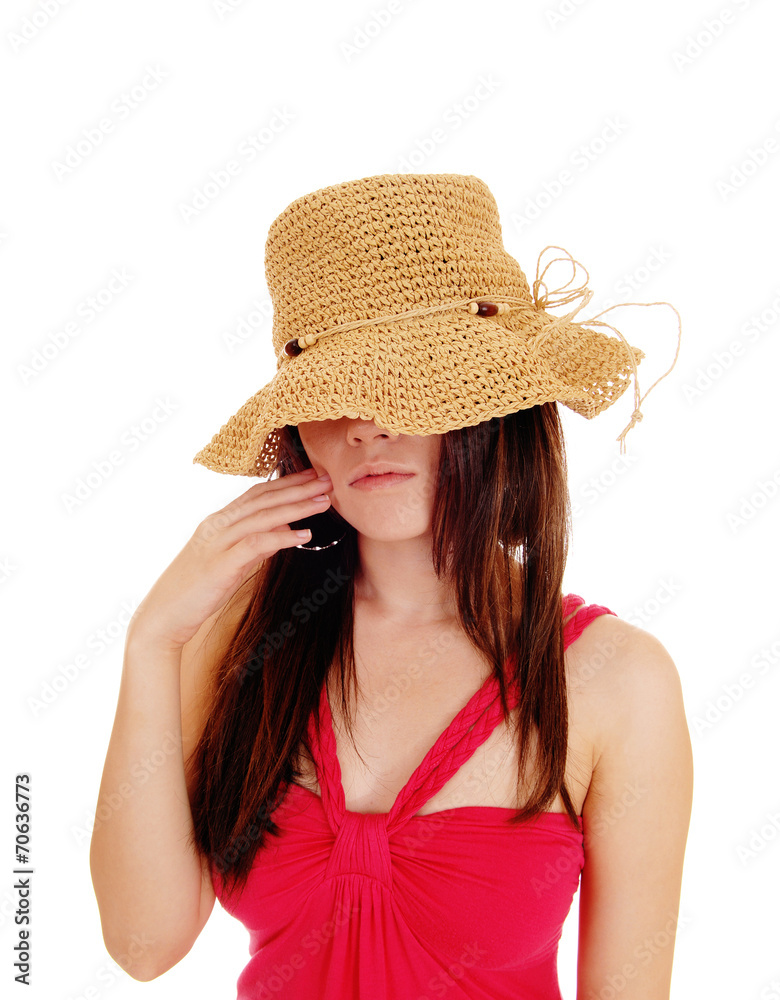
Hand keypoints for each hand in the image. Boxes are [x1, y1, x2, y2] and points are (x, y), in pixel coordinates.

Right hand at [127, 468, 332, 649]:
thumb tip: (278, 533)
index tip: (313, 475)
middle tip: (328, 479)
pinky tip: (304, 535)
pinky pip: (255, 544)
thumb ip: (252, 546)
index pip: (257, 494)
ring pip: (262, 516)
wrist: (163, 616)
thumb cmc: (195, 591)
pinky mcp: (220, 564)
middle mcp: (217, 525)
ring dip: (297, 506)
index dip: (286, 482)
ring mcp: (217, 542)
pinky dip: (281, 536)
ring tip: (324, 501)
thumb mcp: (228, 563)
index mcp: (218, 522)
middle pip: (264, 499)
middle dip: (298, 487)